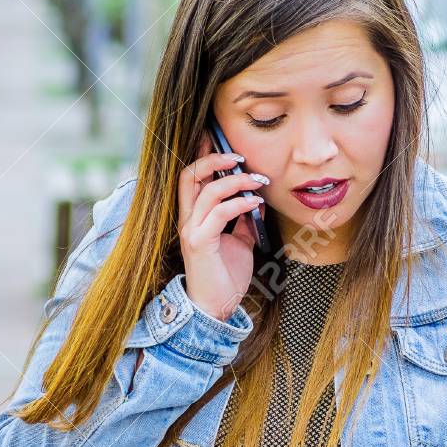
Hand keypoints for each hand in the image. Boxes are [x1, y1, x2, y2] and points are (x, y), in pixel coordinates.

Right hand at [177, 132, 266, 321]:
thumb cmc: (225, 277)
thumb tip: (256, 199)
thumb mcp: (239, 242)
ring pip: (207, 191)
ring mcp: (192, 231)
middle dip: (213, 159)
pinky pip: (219, 214)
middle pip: (190, 175)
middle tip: (239, 156)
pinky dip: (240, 203)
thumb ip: (243, 220)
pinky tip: (256, 203)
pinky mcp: (200, 244)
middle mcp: (188, 220)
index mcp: (193, 217)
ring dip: (236, 180)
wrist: (216, 308)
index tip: (218, 138)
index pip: (191, 177)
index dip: (202, 155)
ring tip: (258, 180)